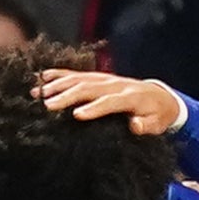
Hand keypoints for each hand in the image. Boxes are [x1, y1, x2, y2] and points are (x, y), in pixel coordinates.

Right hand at [37, 68, 186, 133]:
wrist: (160, 96)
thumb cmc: (157, 115)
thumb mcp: (157, 124)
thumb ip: (146, 125)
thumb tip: (135, 125)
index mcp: (131, 98)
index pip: (110, 102)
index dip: (94, 108)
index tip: (76, 115)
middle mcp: (116, 85)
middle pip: (89, 88)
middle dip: (67, 95)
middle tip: (47, 105)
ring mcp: (106, 79)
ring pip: (80, 79)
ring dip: (58, 85)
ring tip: (39, 93)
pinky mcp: (99, 77)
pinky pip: (77, 74)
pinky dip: (60, 74)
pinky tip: (43, 77)